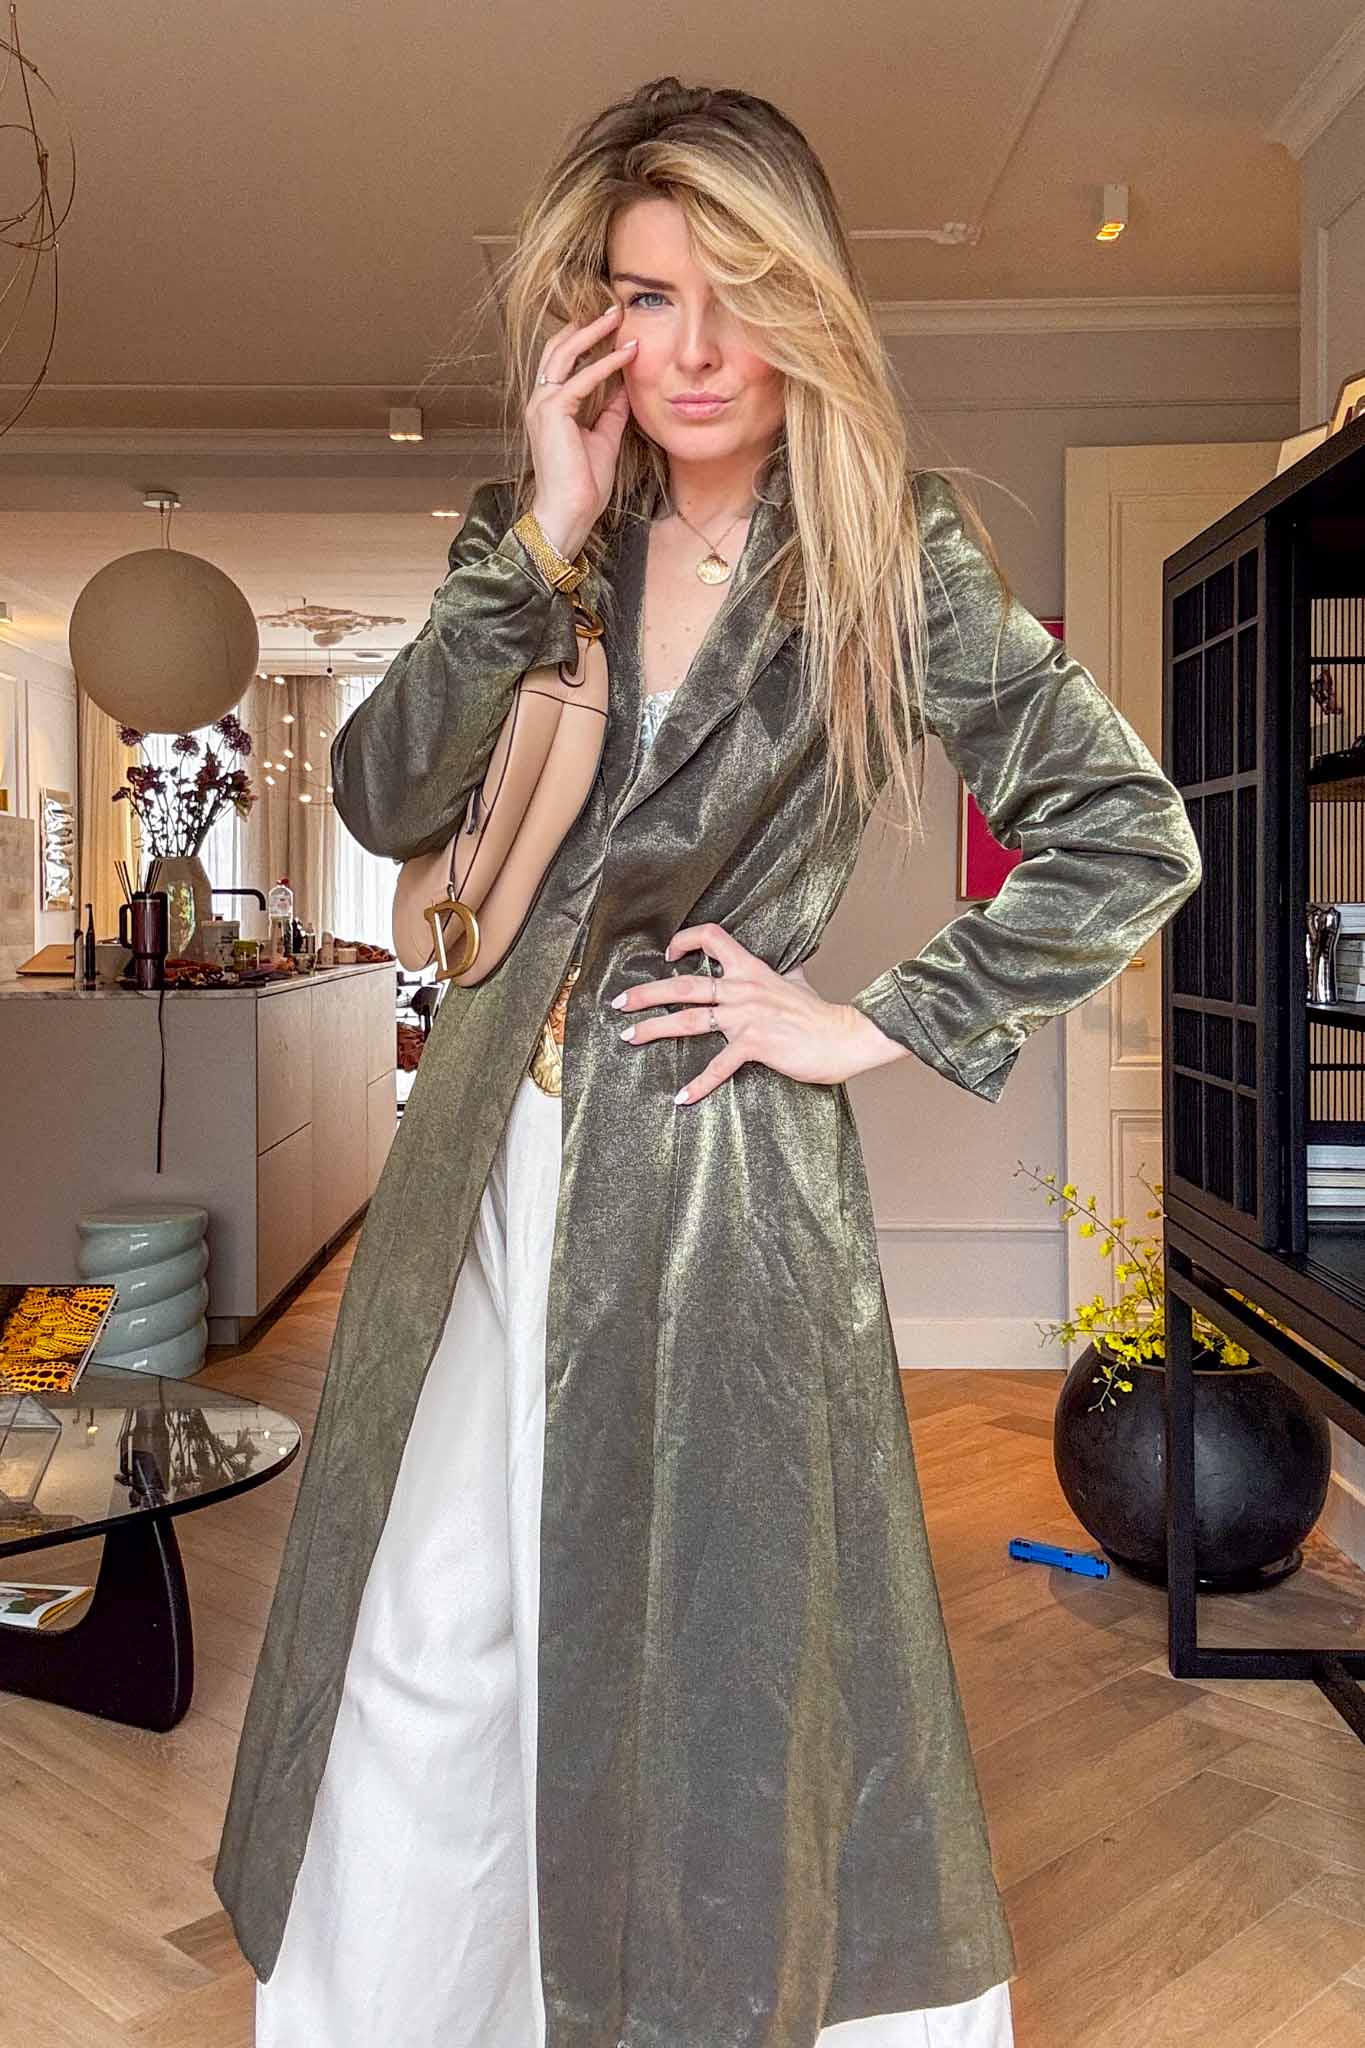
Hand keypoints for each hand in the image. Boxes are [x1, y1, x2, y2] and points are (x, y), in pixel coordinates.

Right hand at [526, 304, 637, 559]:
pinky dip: (605, 366)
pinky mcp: (553, 414)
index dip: (585, 340)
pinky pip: (581, 380)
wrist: (569, 514)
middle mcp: (541, 401)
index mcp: (549, 407)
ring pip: (565, 355)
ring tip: (618, 316)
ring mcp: (542, 406)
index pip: (563, 361)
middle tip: (614, 307)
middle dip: (586, 325)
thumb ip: (610, 411)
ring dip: (593, 333)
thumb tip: (624, 388)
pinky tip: (626, 355)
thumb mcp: (604, 439)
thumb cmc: (583, 485)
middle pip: (559, 348)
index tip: (612, 325)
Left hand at [608, 921, 908, 1104]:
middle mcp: (743, 989)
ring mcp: (747, 1016)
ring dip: (655, 1028)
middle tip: (620, 1002)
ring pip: (690, 1019)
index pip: (713, 937)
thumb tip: (783, 965)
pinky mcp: (755, 1044)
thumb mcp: (798, 981)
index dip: (686, 940)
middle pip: (685, 985)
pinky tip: (682, 1097)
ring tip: (629, 1036)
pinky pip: (719, 1065)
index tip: (669, 954)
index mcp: (752, 969)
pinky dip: (699, 1084)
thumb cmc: (821, 1014)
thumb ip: (781, 973)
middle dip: (647, 993)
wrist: (845, 1036)